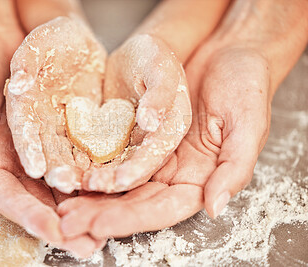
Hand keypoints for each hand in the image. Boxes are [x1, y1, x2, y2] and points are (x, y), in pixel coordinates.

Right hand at [0, 1, 103, 256]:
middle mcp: (21, 161)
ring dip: (87, 205)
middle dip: (68, 223)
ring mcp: (45, 146)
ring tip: (107, 225)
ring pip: (68, 182)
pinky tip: (112, 184)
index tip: (56, 233)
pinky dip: (96, 170)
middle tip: (90, 245)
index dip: (34, 217)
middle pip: (45, 200)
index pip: (14, 198)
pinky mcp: (65, 128)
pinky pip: (82, 152)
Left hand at [57, 44, 270, 237]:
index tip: (99, 223)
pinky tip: (70, 174)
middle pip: (134, 202)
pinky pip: (112, 155)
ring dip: (91, 197)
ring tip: (63, 206)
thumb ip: (233, 168)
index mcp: (200, 178)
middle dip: (101, 213)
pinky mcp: (138, 135)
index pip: (162, 208)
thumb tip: (215, 207)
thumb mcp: (248, 124)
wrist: (227, 53)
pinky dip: (92, 166)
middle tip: (69, 222)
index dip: (130, 218)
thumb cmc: (245, 86)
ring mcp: (153, 156)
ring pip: (118, 184)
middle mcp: (174, 172)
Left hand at [80, 34, 190, 192]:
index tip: (119, 180)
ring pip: (113, 172)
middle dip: (113, 188)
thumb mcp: (162, 68)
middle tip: (91, 192)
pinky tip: (66, 176)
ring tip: (72, 194)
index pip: (157, 156)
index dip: (140, 170)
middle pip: (134, 175)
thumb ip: (161, 94)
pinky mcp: (110, 142)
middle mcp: (152, 146)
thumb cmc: (156, 56)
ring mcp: (130, 147)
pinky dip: (83, 170)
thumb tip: (152, 123)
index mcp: (172, 130)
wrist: (135, 55)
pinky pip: (96, 159)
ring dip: (94, 186)